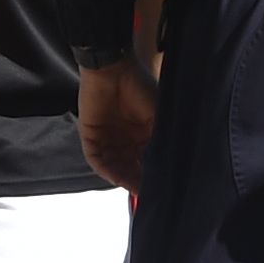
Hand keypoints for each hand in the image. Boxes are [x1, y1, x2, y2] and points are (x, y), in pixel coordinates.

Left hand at [78, 59, 156, 187]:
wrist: (113, 68)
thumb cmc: (139, 86)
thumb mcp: (158, 116)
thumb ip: (161, 140)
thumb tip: (173, 163)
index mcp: (141, 135)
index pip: (147, 161)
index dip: (153, 175)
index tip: (163, 187)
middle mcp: (124, 140)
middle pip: (130, 168)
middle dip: (138, 181)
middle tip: (147, 194)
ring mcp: (107, 139)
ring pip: (114, 167)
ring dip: (123, 178)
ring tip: (134, 188)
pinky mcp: (90, 136)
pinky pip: (96, 159)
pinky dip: (106, 169)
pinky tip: (116, 178)